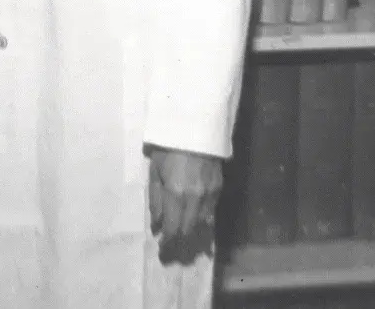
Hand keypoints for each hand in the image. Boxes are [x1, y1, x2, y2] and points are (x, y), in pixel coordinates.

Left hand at [147, 145, 222, 264]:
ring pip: (202, 223)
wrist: (195, 128)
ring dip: (192, 229)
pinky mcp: (219, 188)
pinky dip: (203, 217)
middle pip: (188, 229)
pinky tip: (196, 217)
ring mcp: (210, 194)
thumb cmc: (168, 148)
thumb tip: (157, 224)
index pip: (173, 228)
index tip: (162, 247)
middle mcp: (194, 198)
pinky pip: (211, 211)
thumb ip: (156, 199)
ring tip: (183, 230)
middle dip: (179, 238)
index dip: (167, 241)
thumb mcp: (155, 171)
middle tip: (171, 241)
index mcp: (175, 194)